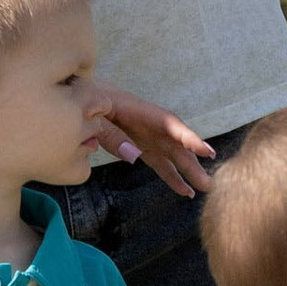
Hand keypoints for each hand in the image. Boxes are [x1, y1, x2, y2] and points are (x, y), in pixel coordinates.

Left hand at [83, 84, 217, 197]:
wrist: (80, 95)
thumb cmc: (86, 100)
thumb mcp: (94, 115)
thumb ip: (112, 134)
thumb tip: (135, 156)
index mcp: (139, 110)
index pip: (169, 124)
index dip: (188, 138)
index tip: (206, 152)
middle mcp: (150, 123)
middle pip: (175, 143)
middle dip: (191, 162)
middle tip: (207, 183)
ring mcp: (147, 134)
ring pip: (172, 155)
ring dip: (186, 172)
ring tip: (200, 190)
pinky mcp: (141, 145)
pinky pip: (160, 162)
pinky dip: (171, 176)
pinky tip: (183, 191)